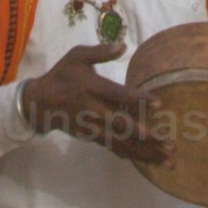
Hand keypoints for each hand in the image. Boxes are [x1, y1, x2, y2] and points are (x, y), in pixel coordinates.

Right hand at [20, 51, 170, 166]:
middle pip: (123, 125)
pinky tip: (149, 161)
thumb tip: (123, 45)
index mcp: (92, 88)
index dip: (139, 100)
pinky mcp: (91, 137)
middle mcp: (93, 110)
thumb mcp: (76, 56)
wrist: (39, 104)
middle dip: (146, 136)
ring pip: (121, 142)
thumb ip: (99, 52)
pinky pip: (114, 148)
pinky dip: (132, 155)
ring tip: (167, 160)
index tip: (160, 103)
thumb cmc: (61, 76)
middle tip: (168, 142)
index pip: (119, 95)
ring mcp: (92, 127)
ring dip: (144, 152)